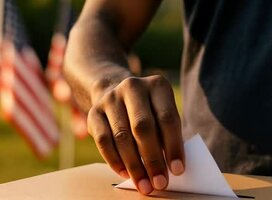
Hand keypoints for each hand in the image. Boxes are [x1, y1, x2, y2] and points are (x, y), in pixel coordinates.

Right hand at [87, 75, 184, 194]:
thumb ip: (167, 135)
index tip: (177, 170)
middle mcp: (133, 87)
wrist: (116, 94)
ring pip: (122, 136)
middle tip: (160, 183)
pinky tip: (125, 174)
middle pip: (143, 127)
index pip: (168, 118)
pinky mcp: (94, 112)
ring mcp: (111, 98)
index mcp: (157, 85)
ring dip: (134, 165)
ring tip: (144, 185)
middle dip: (153, 159)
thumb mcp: (162, 114)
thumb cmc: (149, 112)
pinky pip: (103, 140)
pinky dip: (114, 160)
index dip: (173, 146)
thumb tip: (171, 168)